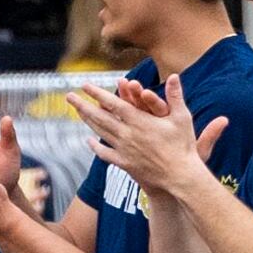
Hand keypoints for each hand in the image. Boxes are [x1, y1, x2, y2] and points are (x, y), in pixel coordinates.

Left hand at [77, 75, 214, 196]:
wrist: (179, 177)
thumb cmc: (183, 146)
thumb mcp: (182, 118)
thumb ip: (175, 96)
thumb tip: (176, 75)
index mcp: (138, 121)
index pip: (113, 103)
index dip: (97, 94)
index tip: (85, 85)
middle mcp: (127, 134)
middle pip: (99, 117)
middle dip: (83, 105)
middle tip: (69, 96)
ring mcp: (124, 150)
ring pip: (100, 133)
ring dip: (87, 121)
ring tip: (77, 112)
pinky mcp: (124, 163)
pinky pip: (105, 154)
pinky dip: (95, 147)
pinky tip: (88, 141)